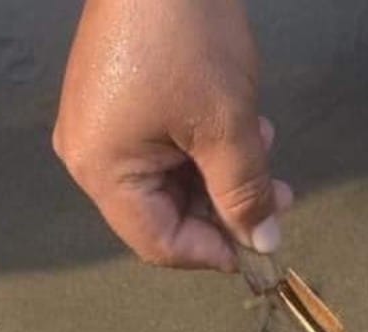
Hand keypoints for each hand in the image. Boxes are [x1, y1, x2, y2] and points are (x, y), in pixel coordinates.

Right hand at [53, 0, 292, 271]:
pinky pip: (158, 144)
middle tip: (281, 191)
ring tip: (265, 144)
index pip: (159, 243)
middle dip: (225, 206)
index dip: (214, 251)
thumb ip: (244, 192)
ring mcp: (95, 124)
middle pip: (162, 212)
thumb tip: (263, 244)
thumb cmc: (189, 44)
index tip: (265, 240)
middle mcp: (86, 156)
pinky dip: (201, 145)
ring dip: (221, 173)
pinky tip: (240, 124)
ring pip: (166, 178)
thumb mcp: (227, 126)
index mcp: (101, 170)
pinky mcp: (111, 98)